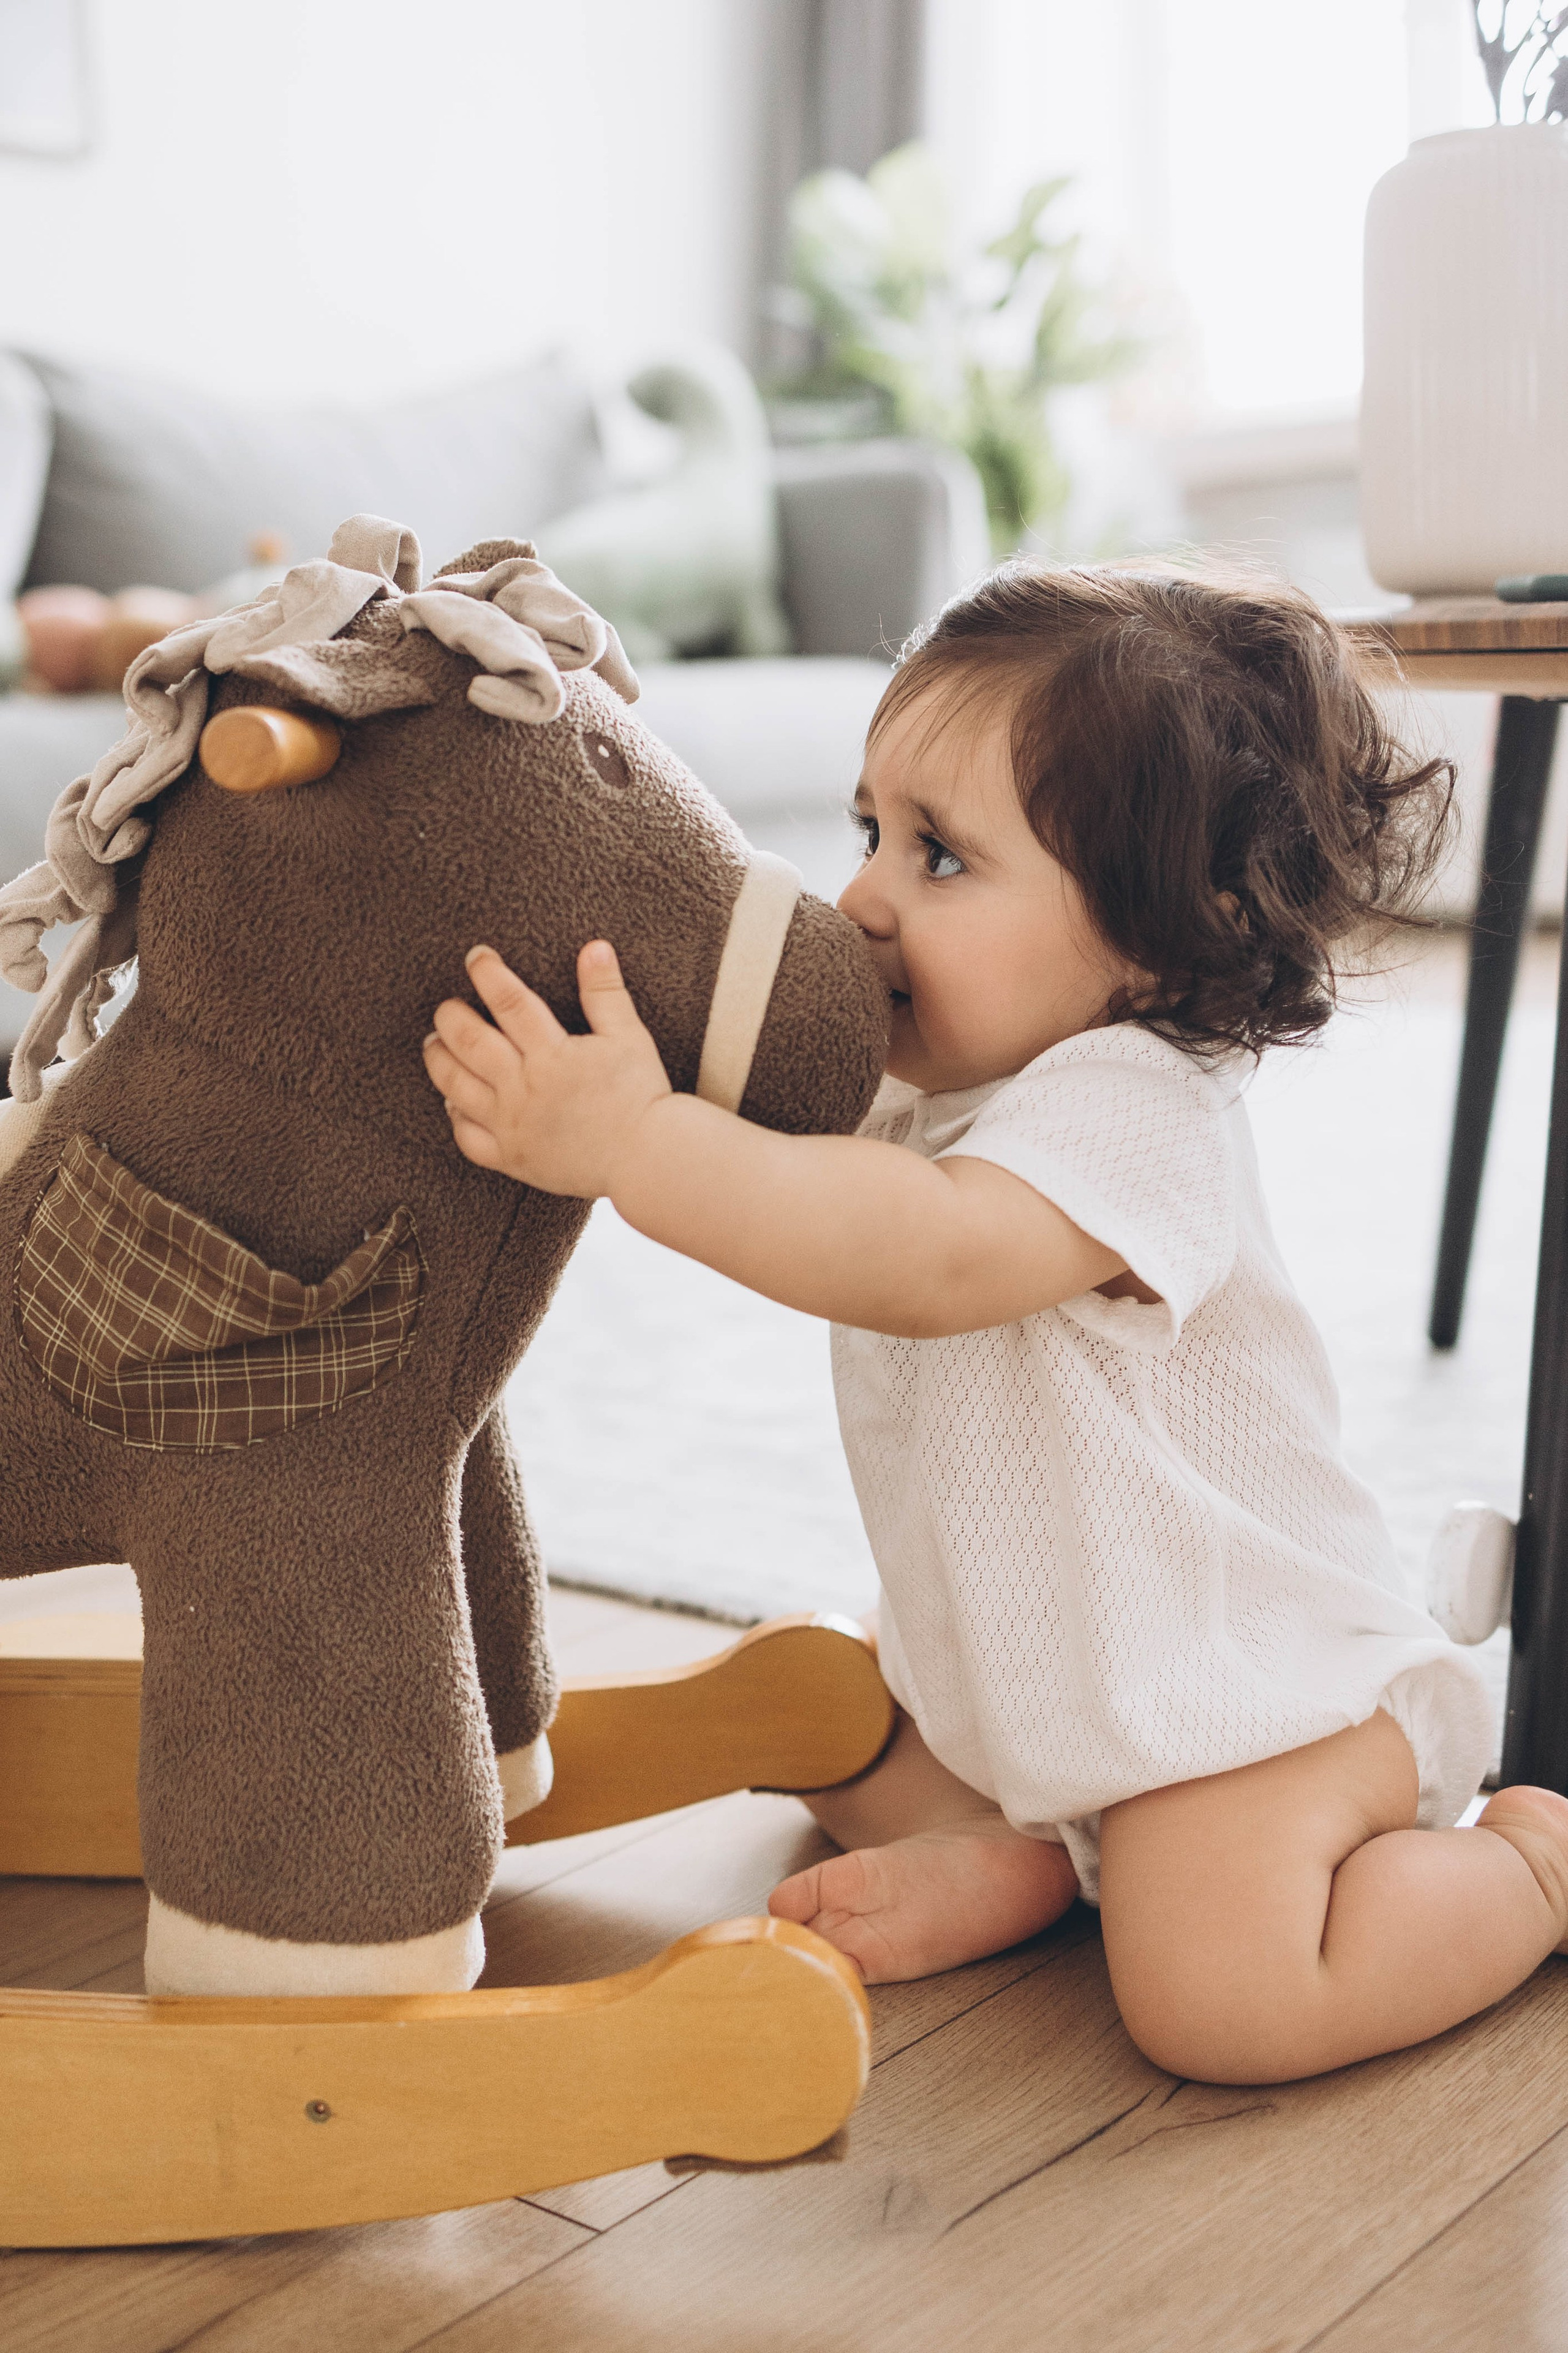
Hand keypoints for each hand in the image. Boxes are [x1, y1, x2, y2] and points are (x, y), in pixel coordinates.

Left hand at [423, 940, 672, 1195]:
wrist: (648, 1159)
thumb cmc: (641, 1095)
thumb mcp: (629, 1037)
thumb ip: (606, 992)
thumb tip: (595, 947)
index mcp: (552, 1054)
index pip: (509, 1002)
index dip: (488, 974)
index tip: (477, 958)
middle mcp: (524, 1088)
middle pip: (470, 1043)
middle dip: (450, 1017)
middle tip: (447, 1006)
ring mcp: (513, 1125)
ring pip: (457, 1087)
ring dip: (439, 1060)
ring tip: (434, 1043)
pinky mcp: (511, 1157)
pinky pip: (467, 1137)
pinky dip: (454, 1116)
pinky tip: (453, 1101)